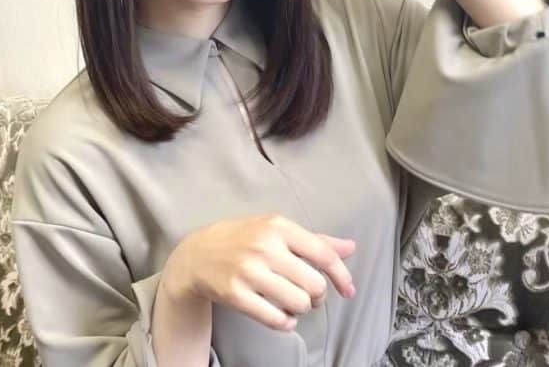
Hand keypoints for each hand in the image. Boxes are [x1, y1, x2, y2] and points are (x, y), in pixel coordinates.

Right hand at [163, 213, 356, 331]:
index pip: (323, 254)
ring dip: (301, 309)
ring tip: (293, 304)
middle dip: (317, 296)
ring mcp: (248, 271)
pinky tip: (282, 317)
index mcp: (278, 226)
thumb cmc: (245, 240)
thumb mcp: (277, 230)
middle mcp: (264, 247)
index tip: (349, 291)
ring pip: (298, 303)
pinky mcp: (235, 294)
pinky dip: (286, 323)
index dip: (341, 276)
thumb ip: (315, 240)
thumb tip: (351, 247)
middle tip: (309, 295)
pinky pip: (276, 319)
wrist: (198, 254)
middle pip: (314, 284)